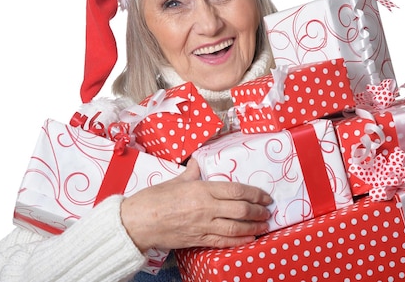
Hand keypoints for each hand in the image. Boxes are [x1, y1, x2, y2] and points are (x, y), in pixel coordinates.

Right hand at [121, 157, 272, 251]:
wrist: (137, 222)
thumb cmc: (153, 199)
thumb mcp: (175, 180)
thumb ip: (192, 172)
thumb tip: (199, 162)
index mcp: (201, 190)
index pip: (235, 190)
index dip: (254, 193)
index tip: (265, 196)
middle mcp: (205, 208)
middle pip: (240, 210)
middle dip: (258, 211)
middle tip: (267, 211)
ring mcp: (203, 226)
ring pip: (236, 228)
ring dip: (253, 227)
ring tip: (264, 225)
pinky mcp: (198, 240)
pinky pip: (224, 242)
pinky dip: (240, 241)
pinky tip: (249, 239)